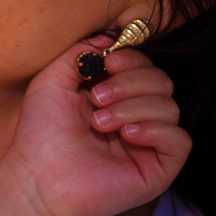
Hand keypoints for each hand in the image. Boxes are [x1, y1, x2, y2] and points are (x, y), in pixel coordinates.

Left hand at [0, 42, 190, 215]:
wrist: (36, 178)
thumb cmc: (40, 133)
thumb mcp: (53, 80)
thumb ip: (80, 54)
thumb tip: (110, 38)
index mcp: (113, 95)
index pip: (143, 66)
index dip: (131, 58)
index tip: (108, 62)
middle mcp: (135, 116)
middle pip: (162, 81)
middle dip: (130, 82)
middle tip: (96, 98)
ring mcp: (148, 142)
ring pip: (170, 107)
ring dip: (133, 107)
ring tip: (100, 122)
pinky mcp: (158, 168)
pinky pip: (180, 139)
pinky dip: (155, 129)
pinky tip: (126, 134)